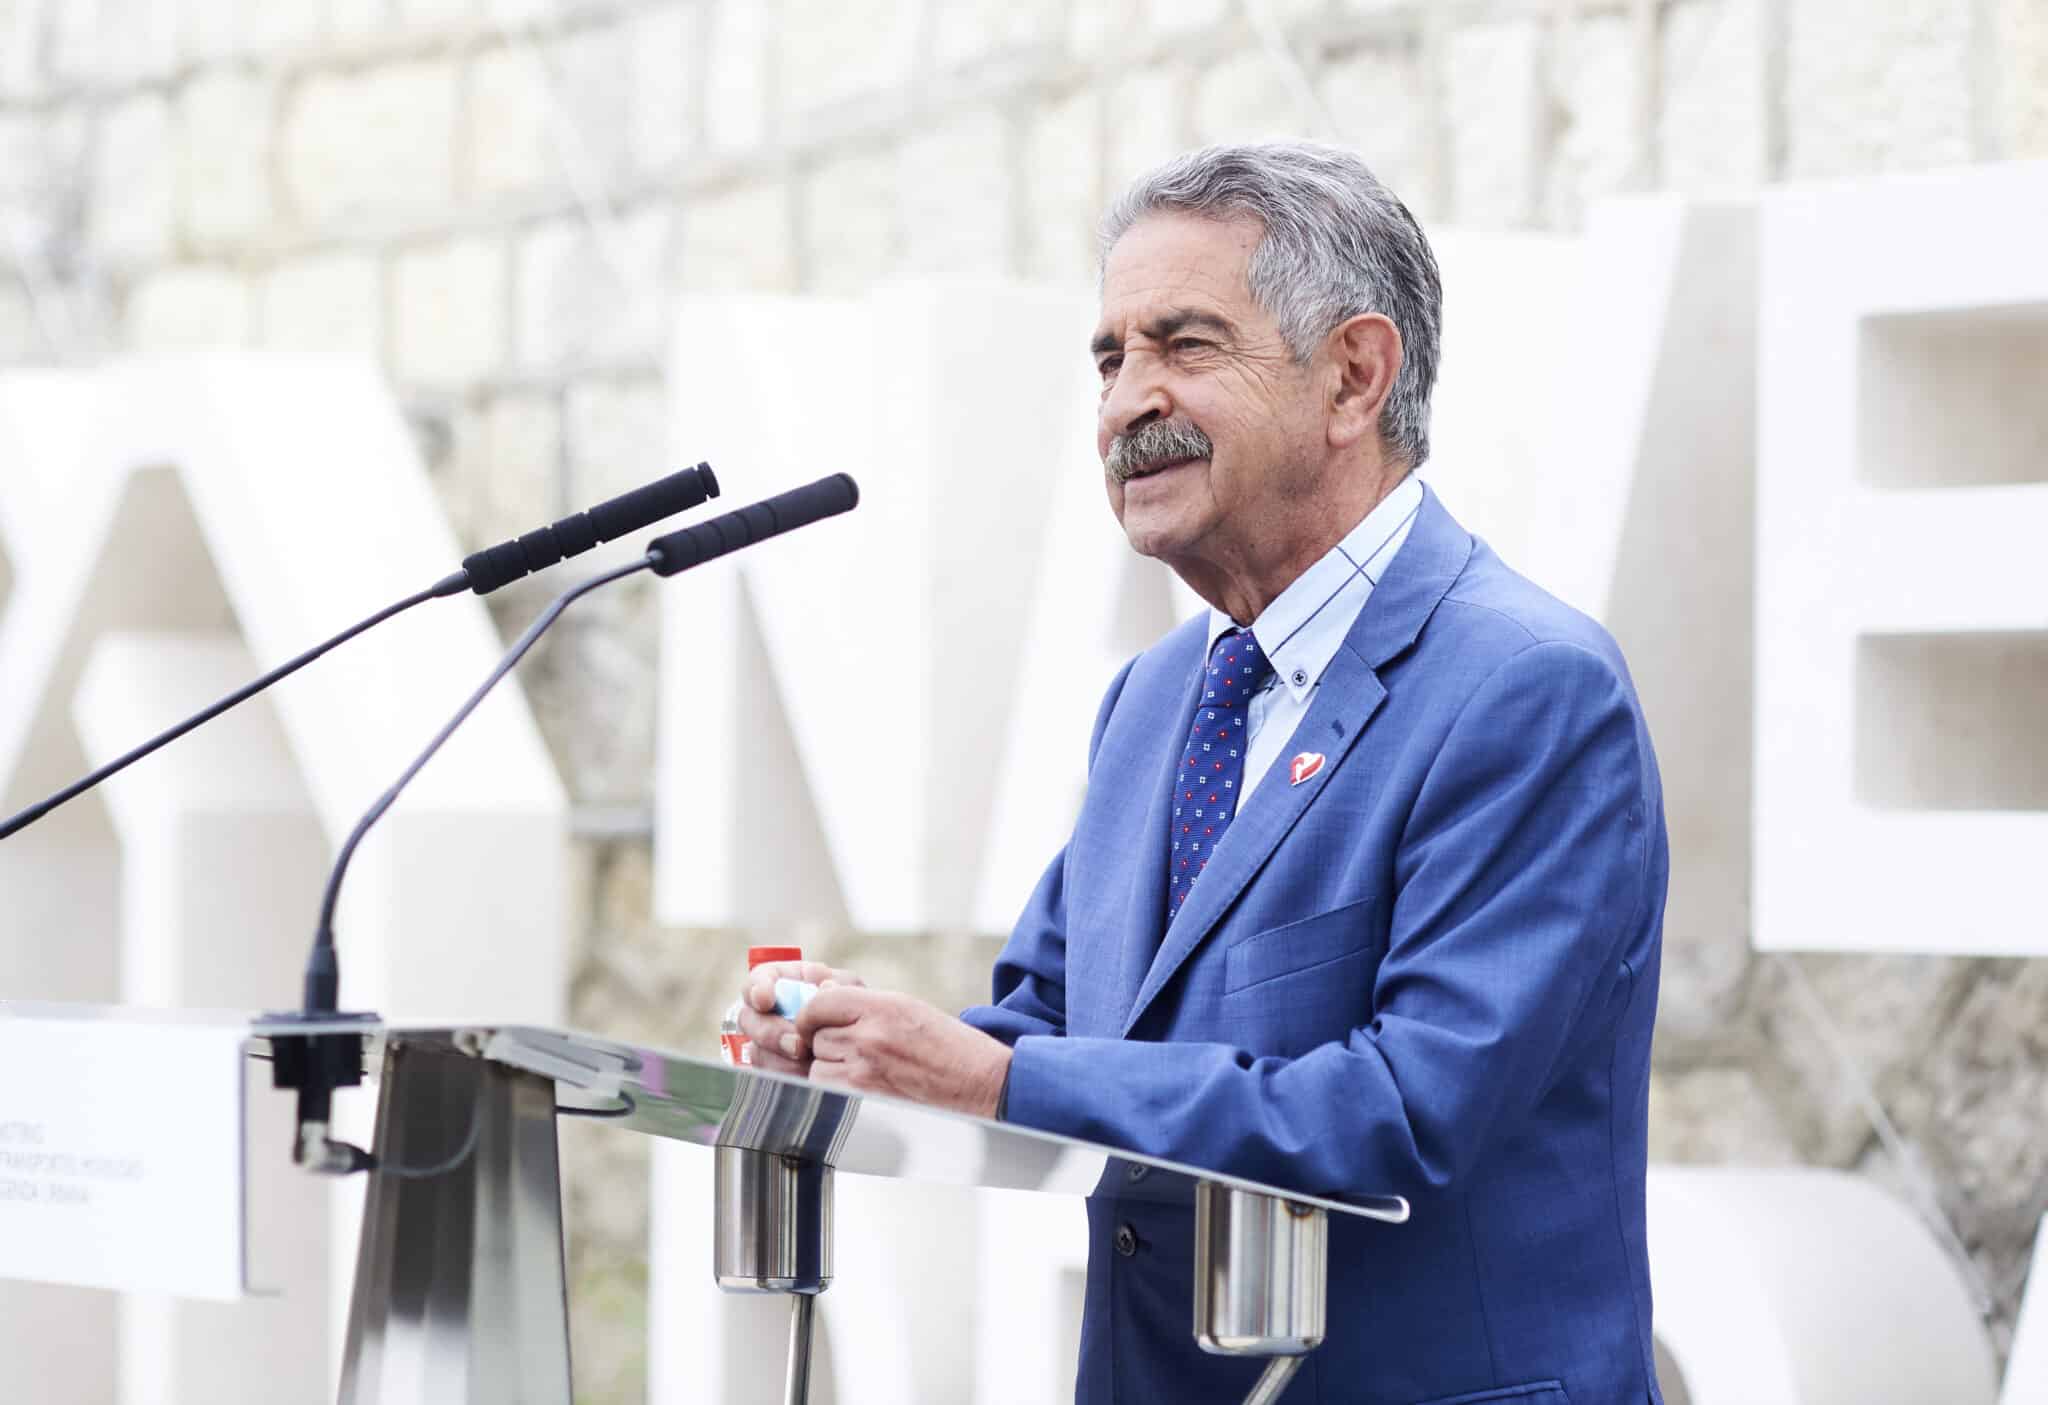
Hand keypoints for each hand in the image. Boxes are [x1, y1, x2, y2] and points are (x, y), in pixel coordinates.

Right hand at [735, 961, 865, 1075]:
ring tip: (809, 1060)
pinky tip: (807, 1073)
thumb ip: (837, 985)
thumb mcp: (850, 989)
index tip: (765, 1000)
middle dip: (770, 1033)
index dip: (756, 989)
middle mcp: (769, 1012)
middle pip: (748, 1019)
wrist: (861, 1042)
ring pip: (756, 1051)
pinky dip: (787, 1075)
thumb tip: (824, 987)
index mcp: (783, 983)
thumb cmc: (853, 1007)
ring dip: (780, 1058)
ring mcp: (769, 1043)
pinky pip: (768, 1076)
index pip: (756, 981)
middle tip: (797, 1044)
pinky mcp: (775, 1069)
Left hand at [796, 988, 1012, 1117]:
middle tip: (853, 1048)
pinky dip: (835, 1090)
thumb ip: (863, 1003)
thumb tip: (823, 997)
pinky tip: (862, 1087)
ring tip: (863, 1069)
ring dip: (830, 1067)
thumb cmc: (950, 1047)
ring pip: (817, 1066)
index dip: (812, 1013)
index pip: (820, 1003)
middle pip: (816, 1035)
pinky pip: (826, 1091)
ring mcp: (864, 1071)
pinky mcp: (863, 1100)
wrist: (980, 1084)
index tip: (815, 1020)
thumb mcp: (909, 1008)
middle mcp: (869, 1036)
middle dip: (826, 1042)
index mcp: (882, 1007)